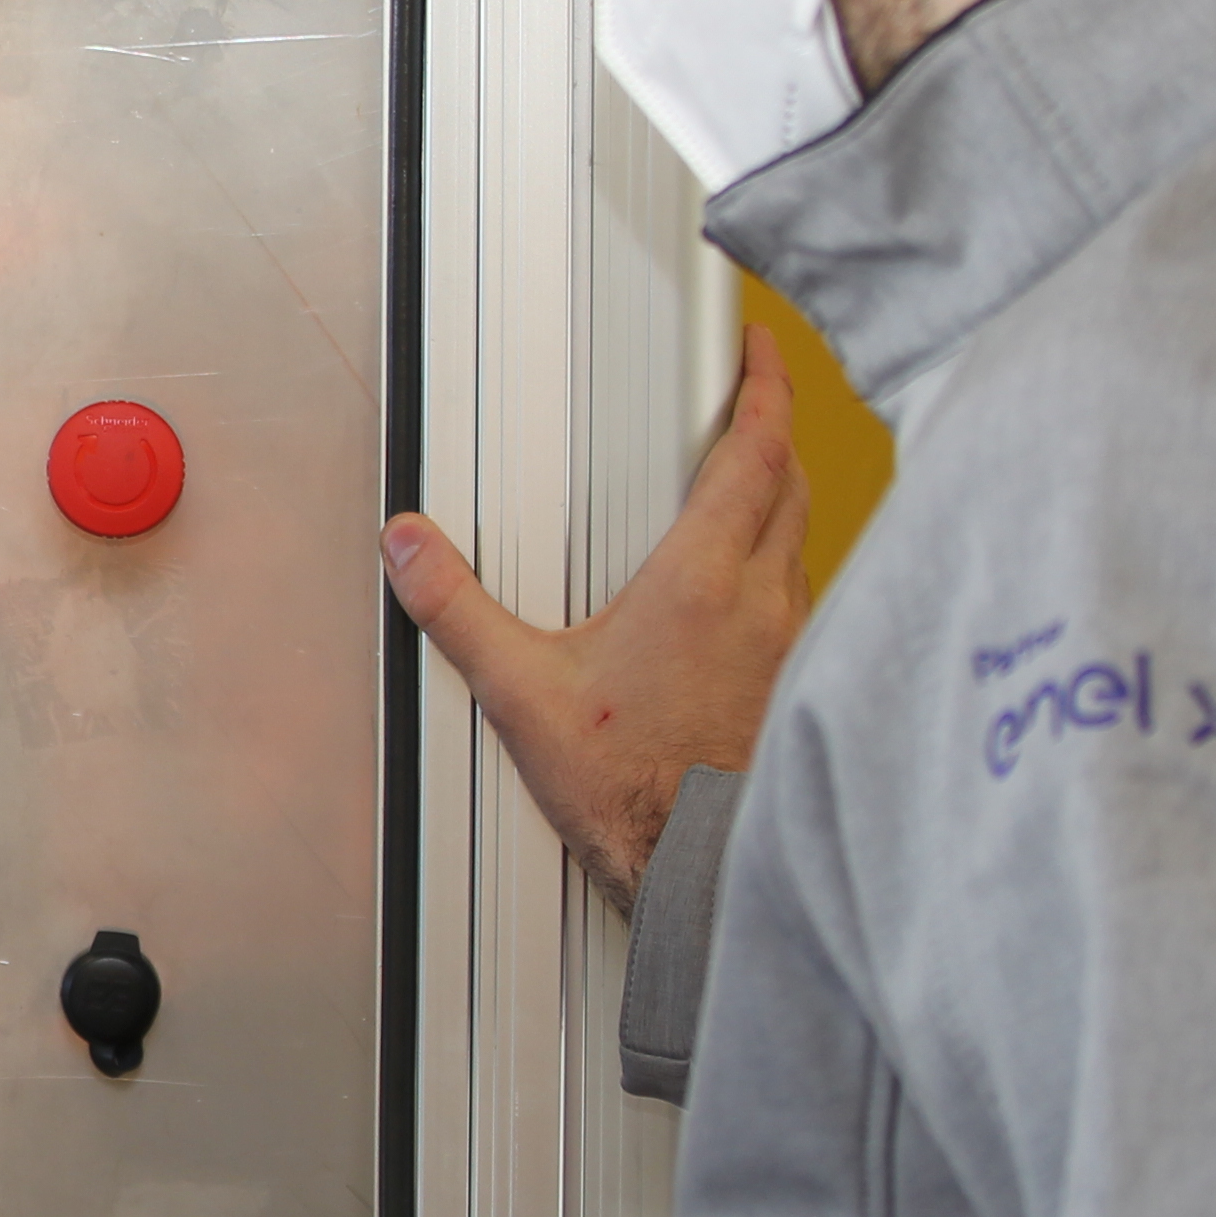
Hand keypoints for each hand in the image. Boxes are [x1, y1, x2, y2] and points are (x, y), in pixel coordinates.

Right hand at [382, 323, 811, 903]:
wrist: (699, 866)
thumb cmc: (632, 791)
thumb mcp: (523, 693)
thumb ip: (459, 610)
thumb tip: (412, 550)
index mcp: (701, 581)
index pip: (757, 451)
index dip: (766, 387)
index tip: (761, 350)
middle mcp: (761, 602)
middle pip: (792, 483)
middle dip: (774, 431)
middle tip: (752, 402)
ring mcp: (789, 644)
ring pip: (803, 539)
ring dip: (781, 498)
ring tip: (746, 483)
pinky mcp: (793, 683)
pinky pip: (800, 597)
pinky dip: (780, 566)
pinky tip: (743, 591)